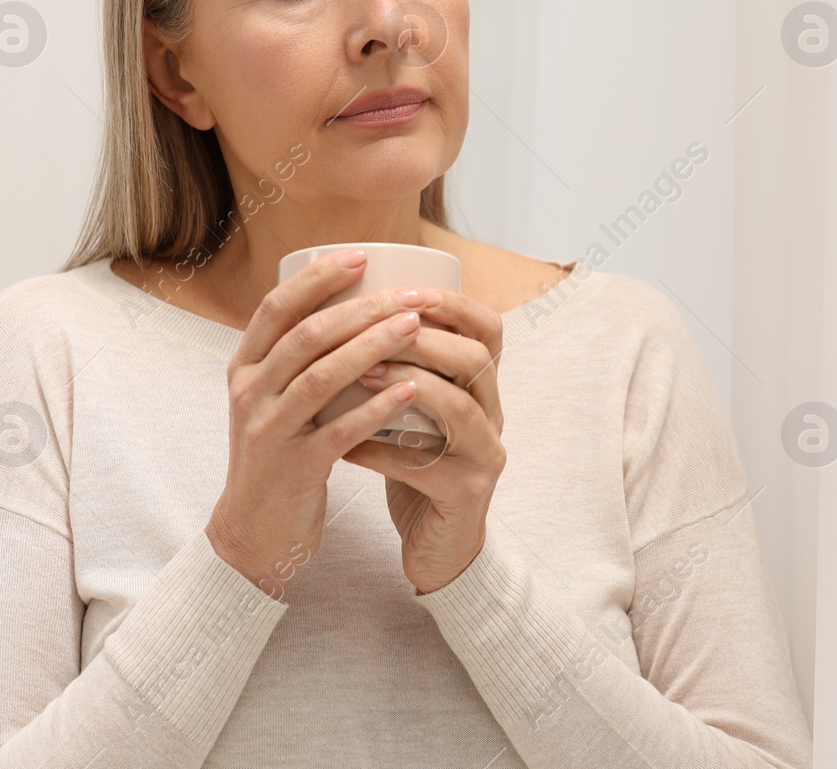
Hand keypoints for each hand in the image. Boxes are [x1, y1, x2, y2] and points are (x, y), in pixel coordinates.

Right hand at [205, 250, 432, 599]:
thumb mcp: (273, 399)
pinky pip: (339, 430)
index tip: (362, 255)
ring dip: (373, 346)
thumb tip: (351, 300)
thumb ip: (298, 357)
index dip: (317, 277)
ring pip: (323, 375)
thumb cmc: (279, 454)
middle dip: (364, 307)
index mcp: (244, 368)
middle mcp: (249, 393)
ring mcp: (269, 431)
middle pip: (307, 335)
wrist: (254, 533)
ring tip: (417, 326)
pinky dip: (377, 407)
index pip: (275, 307)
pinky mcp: (293, 468)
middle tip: (413, 294)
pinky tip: (411, 390)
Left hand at [342, 287, 506, 593]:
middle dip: (424, 338)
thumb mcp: (414, 413)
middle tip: (376, 327)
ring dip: (408, 384)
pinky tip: (345, 442)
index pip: (488, 330)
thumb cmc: (416, 470)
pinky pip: (426, 466)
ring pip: (460, 408)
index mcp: (482, 389)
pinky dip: (382, 449)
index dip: (455, 304)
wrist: (436, 547)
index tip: (410, 289)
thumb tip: (343, 312)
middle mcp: (493, 417)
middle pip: (476, 361)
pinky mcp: (466, 496)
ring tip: (360, 374)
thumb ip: (401, 370)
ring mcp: (485, 457)